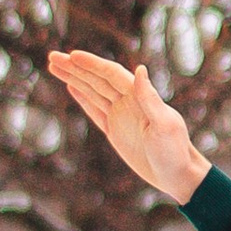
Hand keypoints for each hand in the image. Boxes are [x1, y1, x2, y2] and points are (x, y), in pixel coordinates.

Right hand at [47, 51, 209, 202]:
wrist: (177, 174)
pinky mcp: (115, 130)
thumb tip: (140, 69)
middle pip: (96, 79)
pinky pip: (94, 110)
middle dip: (74, 68)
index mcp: (139, 97)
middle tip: (52, 57)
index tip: (71, 55)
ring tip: (54, 66)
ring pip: (92, 92)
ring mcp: (120, 115)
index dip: (91, 64)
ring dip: (73, 79)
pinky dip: (82, 98)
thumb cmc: (175, 151)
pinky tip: (71, 87)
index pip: (111, 74)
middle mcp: (128, 102)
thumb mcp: (164, 125)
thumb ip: (149, 99)